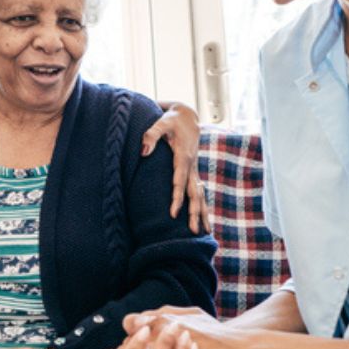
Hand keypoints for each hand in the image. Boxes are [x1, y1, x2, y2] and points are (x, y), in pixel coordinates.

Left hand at [145, 102, 208, 233]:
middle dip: (194, 212)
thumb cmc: (172, 120)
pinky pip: (199, 191)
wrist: (188, 115)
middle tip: (193, 231)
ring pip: (200, 195)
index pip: (180, 181)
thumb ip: (151, 135)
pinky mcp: (193, 171)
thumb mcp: (161, 122)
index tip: (173, 213)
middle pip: (194, 193)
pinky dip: (202, 206)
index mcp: (184, 156)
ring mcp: (194, 169)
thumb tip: (143, 151)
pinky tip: (204, 220)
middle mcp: (192, 165)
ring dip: (202, 213)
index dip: (176, 197)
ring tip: (205, 232)